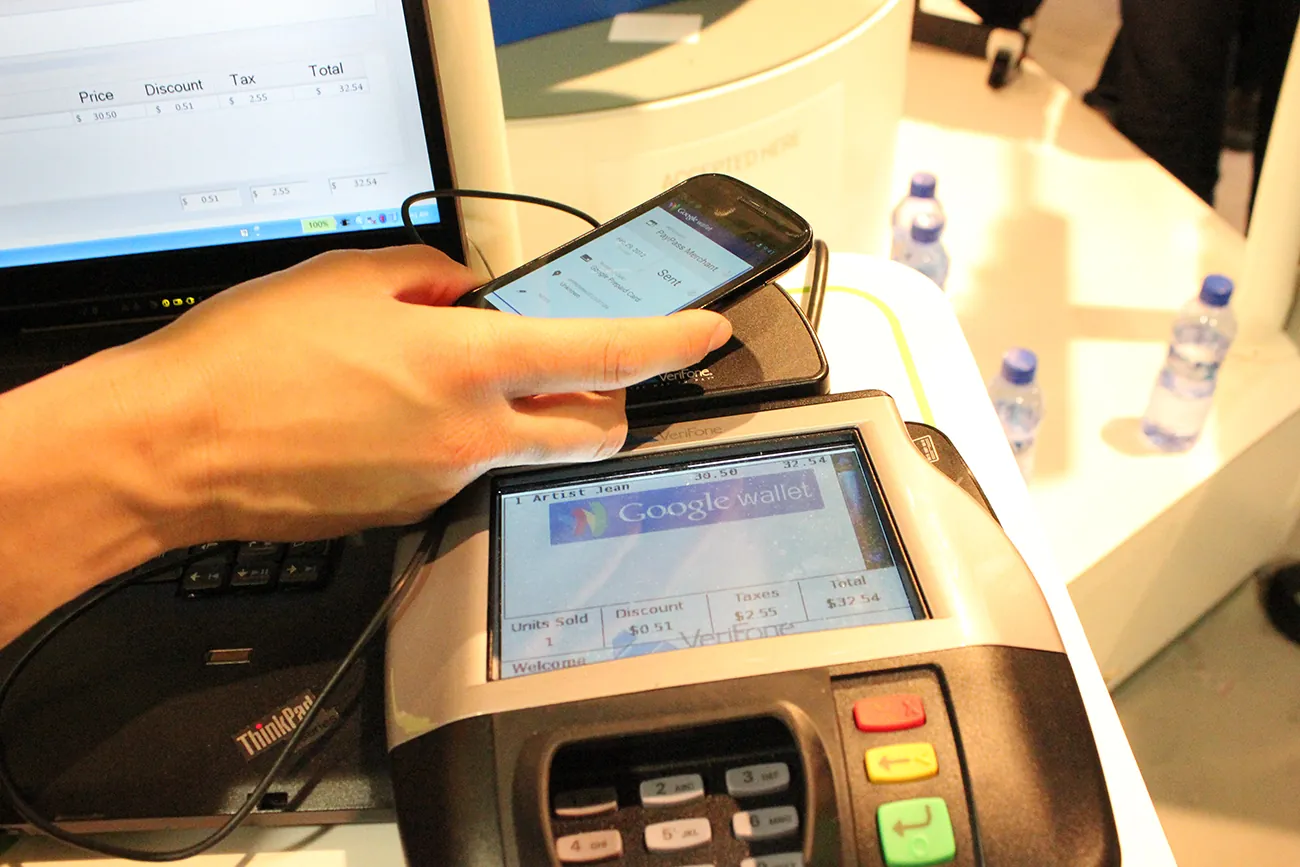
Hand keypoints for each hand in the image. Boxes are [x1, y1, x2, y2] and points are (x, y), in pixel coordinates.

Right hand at [106, 245, 731, 543]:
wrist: (177, 447)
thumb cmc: (246, 362)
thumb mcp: (349, 278)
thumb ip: (433, 278)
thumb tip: (466, 290)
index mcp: (467, 367)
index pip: (608, 354)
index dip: (672, 341)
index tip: (705, 332)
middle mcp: (470, 437)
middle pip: (595, 428)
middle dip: (609, 397)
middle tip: (583, 365)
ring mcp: (443, 484)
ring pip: (528, 451)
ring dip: (525, 416)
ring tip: (452, 377)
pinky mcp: (410, 513)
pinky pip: (464, 472)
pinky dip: (460, 440)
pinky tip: (397, 415)